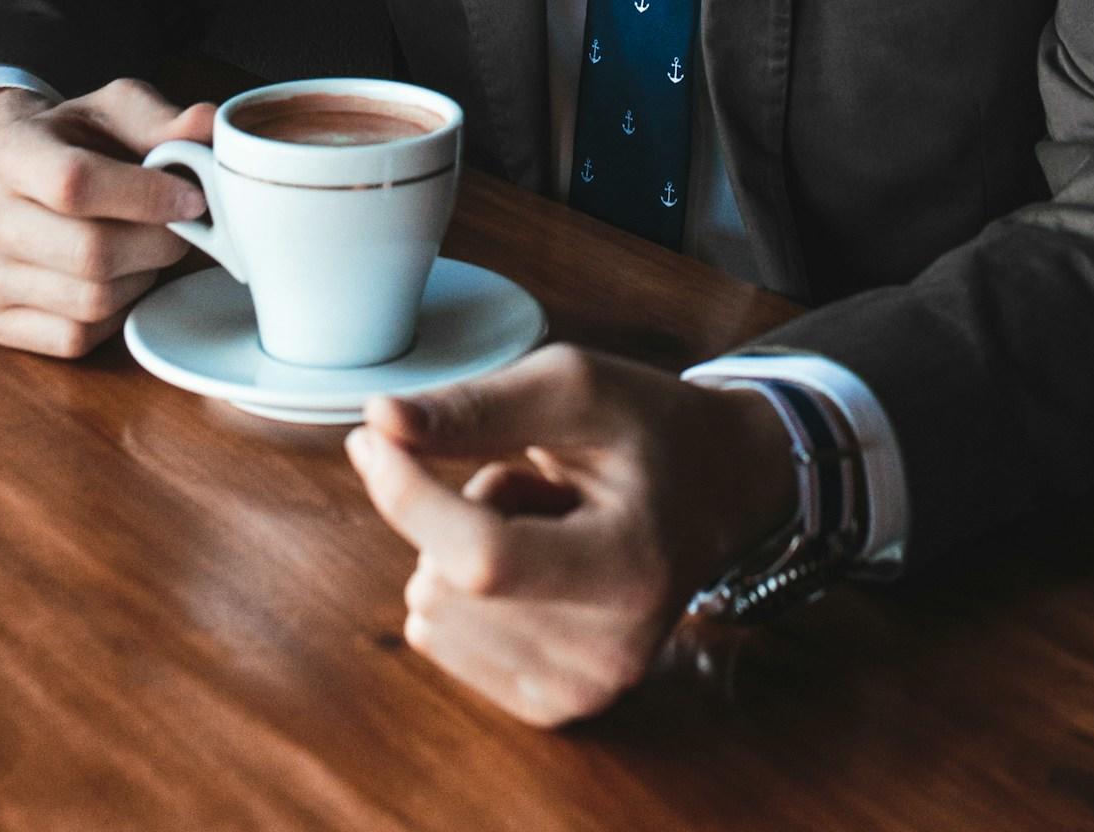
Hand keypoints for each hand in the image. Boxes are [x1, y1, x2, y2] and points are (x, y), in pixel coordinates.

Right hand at [0, 78, 215, 356]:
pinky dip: (113, 315)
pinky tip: (115, 280)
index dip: (149, 196)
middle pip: (92, 252)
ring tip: (142, 248)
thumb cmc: (80, 145)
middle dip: (158, 243)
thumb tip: (208, 126)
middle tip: (179, 228)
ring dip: (140, 278)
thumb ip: (163, 120)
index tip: (193, 199)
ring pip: (92, 301)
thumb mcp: (117, 113)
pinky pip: (76, 336)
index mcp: (9, 151)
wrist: (19, 180)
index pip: (76, 183)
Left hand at [345, 345, 796, 726]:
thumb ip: (477, 407)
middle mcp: (613, 651)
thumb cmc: (649, 430)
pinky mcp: (554, 705)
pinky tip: (536, 567)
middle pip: (443, 583)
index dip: (410, 496)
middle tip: (542, 490)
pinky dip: (465, 593)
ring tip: (546, 525)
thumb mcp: (576, 388)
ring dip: (464, 551)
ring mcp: (584, 689)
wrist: (721, 491)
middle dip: (462, 512)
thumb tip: (379, 421)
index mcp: (633, 568)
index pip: (483, 557)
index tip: (372, 439)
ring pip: (431, 610)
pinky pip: (438, 640)